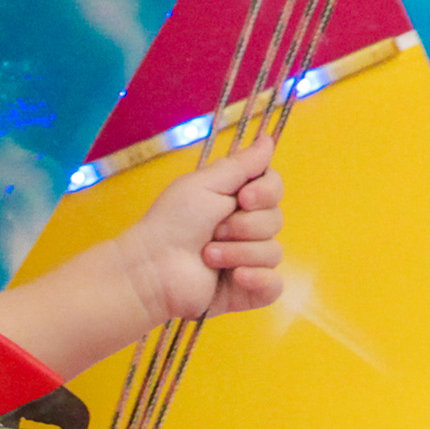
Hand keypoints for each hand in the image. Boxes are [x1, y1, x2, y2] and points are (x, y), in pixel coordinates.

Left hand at [115, 142, 283, 324]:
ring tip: (207, 255)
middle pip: (276, 220)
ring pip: (273, 252)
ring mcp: (249, 260)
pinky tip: (236, 277)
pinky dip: (257, 279)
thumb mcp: (204, 185)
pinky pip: (274, 284)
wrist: (153, 267)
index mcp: (237, 201)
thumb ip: (241, 164)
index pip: (275, 188)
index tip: (243, 198)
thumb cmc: (172, 222)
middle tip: (213, 230)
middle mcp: (247, 228)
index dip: (266, 192)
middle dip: (243, 226)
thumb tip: (267, 138)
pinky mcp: (249, 290)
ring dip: (238, 252)